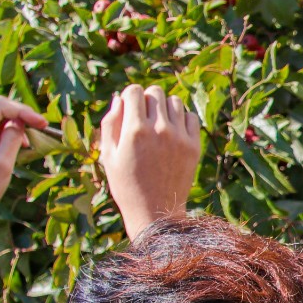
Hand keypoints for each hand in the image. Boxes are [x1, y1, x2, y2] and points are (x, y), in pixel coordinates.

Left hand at [0, 97, 47, 236]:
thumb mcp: (2, 164)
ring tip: (30, 141)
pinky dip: (6, 134)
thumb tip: (21, 122)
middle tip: (41, 128)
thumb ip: (13, 138)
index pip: (0, 106)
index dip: (24, 111)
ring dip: (14, 125)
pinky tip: (18, 146)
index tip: (43, 124)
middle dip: (20, 116)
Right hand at [98, 83, 201, 237]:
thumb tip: (119, 98)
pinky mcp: (194, 146)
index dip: (130, 97)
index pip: (135, 90)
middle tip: (143, 118)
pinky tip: (173, 133)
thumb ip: (111, 123)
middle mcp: (159, 130)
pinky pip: (190, 117)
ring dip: (165, 108)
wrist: (155, 212)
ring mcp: (179, 137)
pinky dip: (181, 119)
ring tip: (158, 124)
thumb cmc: (125, 184)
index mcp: (135, 131)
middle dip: (147, 100)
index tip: (129, 109)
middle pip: (155, 92)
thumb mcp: (109, 155)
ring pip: (174, 102)